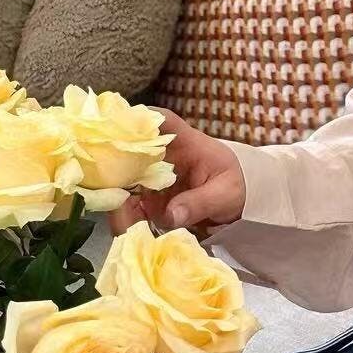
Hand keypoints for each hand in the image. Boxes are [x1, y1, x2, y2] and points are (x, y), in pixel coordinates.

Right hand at [109, 107, 245, 239]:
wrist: (238, 201)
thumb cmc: (234, 185)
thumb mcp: (225, 193)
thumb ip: (199, 202)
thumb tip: (170, 215)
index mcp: (186, 142)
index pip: (163, 120)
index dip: (140, 119)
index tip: (120, 126)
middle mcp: (162, 155)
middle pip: (129, 151)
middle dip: (114, 170)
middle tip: (117, 198)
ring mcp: (151, 176)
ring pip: (121, 182)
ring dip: (118, 202)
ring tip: (126, 225)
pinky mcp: (147, 199)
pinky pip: (127, 207)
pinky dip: (124, 220)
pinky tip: (129, 232)